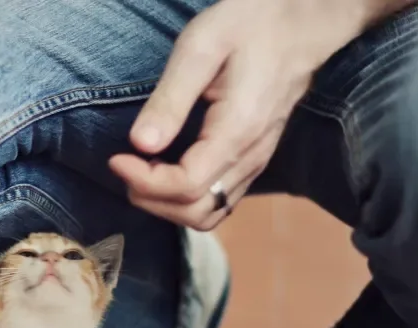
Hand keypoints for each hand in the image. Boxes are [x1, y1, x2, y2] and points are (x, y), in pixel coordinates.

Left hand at [110, 0, 370, 229]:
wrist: (300, 23)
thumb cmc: (251, 25)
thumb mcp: (201, 48)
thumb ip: (171, 99)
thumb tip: (141, 144)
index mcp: (238, 131)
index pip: (186, 185)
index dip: (144, 181)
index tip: (117, 158)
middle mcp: (251, 157)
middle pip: (194, 211)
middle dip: (150, 197)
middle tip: (124, 164)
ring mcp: (256, 163)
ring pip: (207, 214)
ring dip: (166, 205)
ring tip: (139, 172)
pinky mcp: (253, 162)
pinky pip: (217, 201)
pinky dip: (184, 200)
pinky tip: (164, 172)